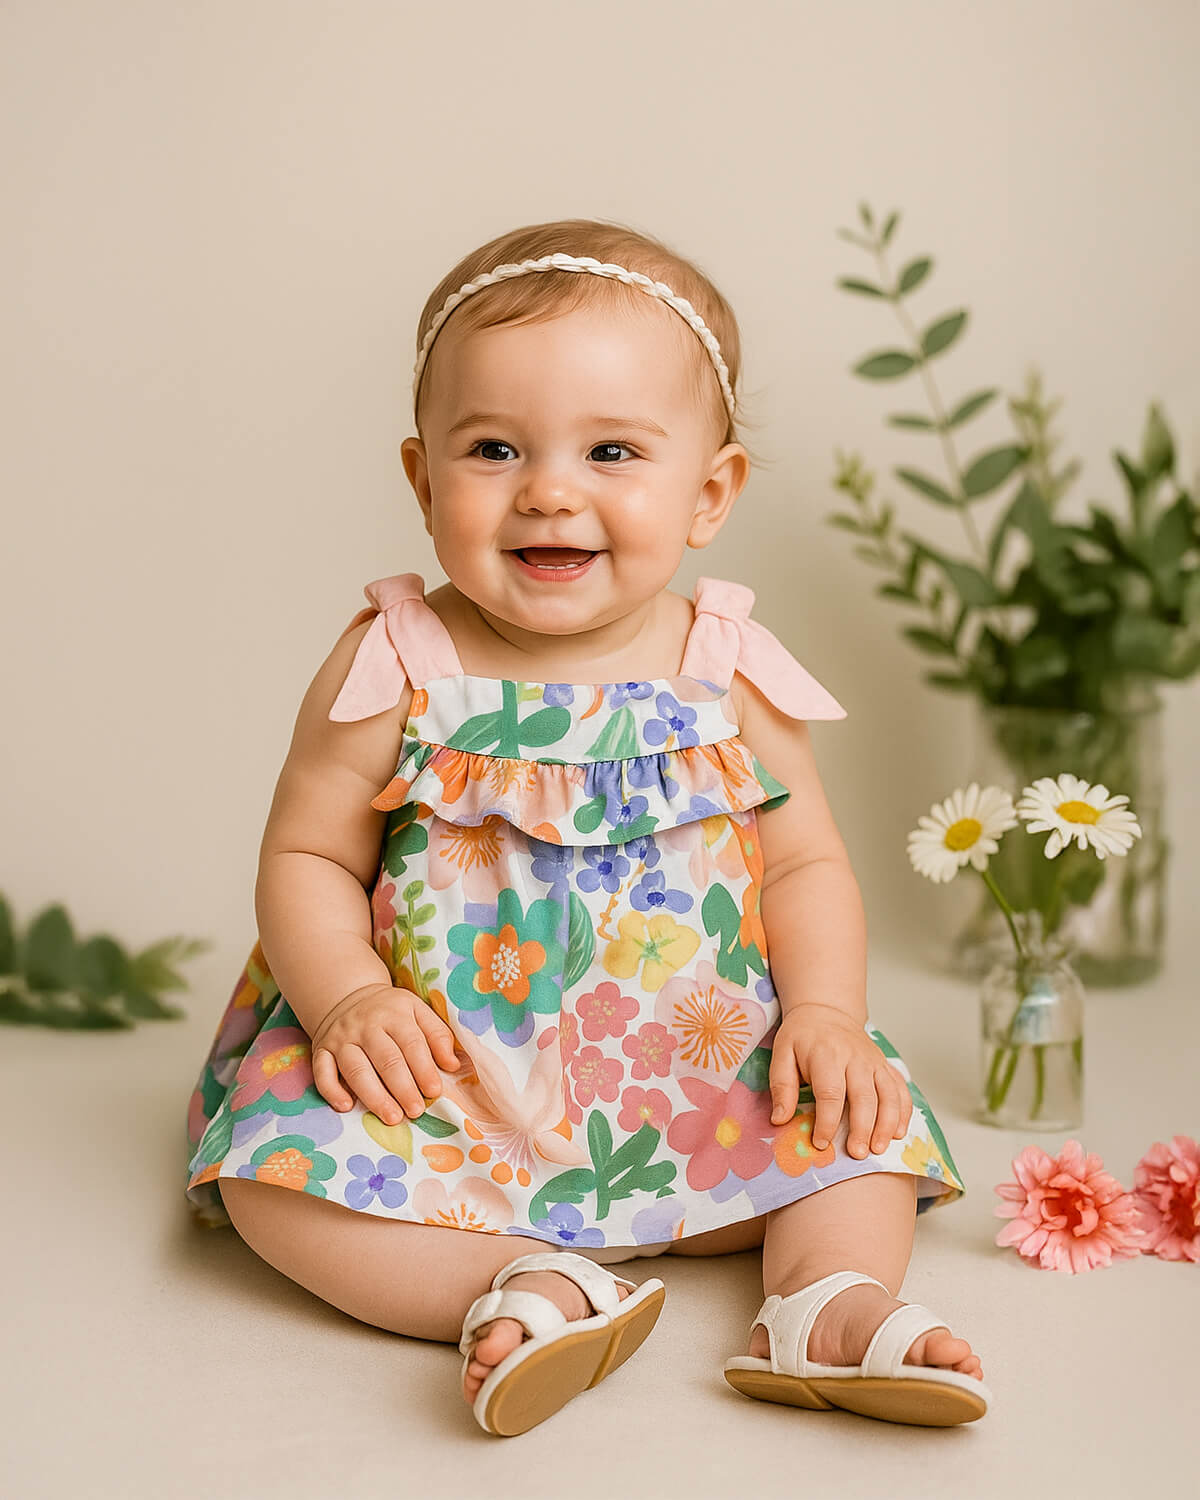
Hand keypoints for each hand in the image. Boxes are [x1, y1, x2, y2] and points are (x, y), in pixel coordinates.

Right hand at [309, 982, 462, 1124]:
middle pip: (386, 1059)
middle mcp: (366, 1025)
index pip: (411, 1043)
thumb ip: (438, 1035)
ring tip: (392, 1117)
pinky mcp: (322, 1049)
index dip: (424, 1068)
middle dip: (403, 1088)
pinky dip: (331, 1090)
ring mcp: (342, 1038)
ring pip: (356, 1069)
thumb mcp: (418, 1011)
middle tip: (416, 1111)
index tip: (434, 1091)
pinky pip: (322, 1072)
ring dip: (374, 1096)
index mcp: (395, 1013)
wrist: (348, 995)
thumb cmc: (391, 1011)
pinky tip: (346, 1106)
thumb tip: (453, 1065)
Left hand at [768, 1003, 912, 1157]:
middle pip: (864, 1096)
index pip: (830, 1092)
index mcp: (827, 1054)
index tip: (820, 1143)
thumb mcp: (782, 1053)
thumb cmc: (802, 1036)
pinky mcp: (885, 1066)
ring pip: (888, 1095)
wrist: (826, 1011)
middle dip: (862, 1128)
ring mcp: (874, 1061)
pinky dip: (904, 1112)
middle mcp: (855, 1057)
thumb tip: (779, 1120)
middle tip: (856, 1154)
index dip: (827, 1121)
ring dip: (886, 1124)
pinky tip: (898, 1133)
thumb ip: (782, 1087)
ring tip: (878, 1149)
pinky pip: (900, 1089)